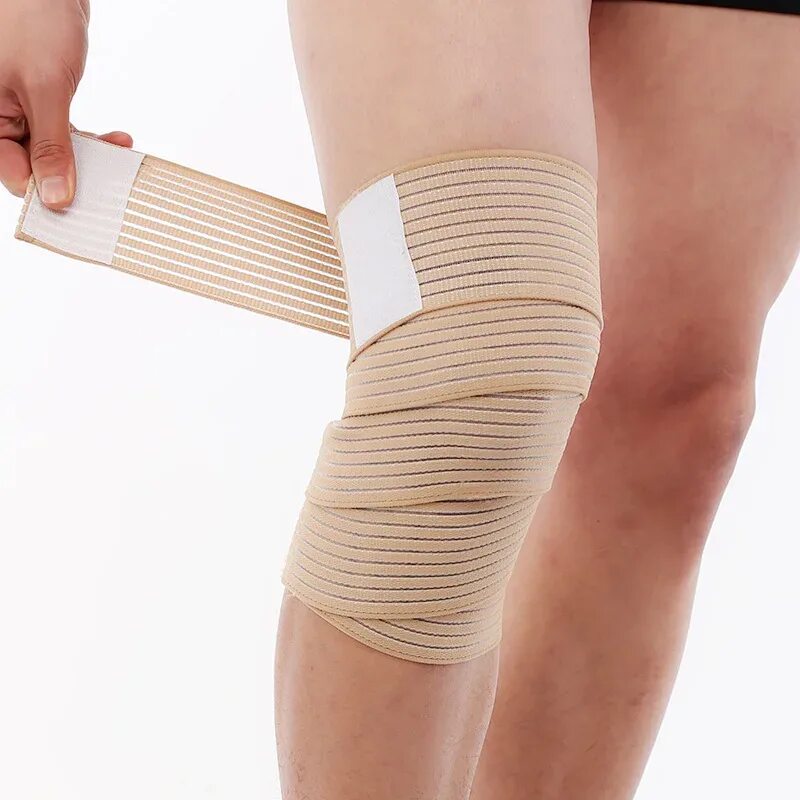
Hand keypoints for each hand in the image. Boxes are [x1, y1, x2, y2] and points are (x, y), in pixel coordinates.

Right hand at [0, 0, 131, 207]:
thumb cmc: (30, 18)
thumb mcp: (43, 89)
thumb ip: (51, 145)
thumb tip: (56, 197)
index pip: (13, 174)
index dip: (46, 191)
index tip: (82, 203)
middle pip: (35, 167)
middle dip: (73, 174)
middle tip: (108, 184)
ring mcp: (19, 110)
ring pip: (54, 152)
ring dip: (90, 157)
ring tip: (117, 152)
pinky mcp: (42, 102)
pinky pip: (65, 134)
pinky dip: (91, 139)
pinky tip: (116, 139)